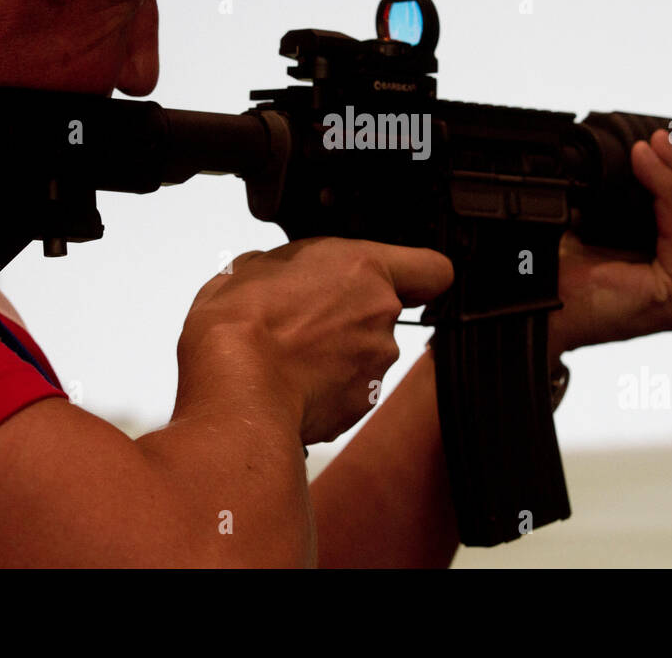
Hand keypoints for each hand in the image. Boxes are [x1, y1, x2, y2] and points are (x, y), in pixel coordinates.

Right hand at [177, 237, 453, 443]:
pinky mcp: (362, 405)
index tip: (401, 281)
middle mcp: (382, 315)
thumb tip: (281, 276)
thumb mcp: (253, 266)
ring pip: (366, 353)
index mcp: (365, 269)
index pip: (434, 269)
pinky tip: (289, 383)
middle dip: (350, 316)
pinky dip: (326, 388)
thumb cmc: (241, 322)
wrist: (237, 390)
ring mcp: (377, 364)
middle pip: (384, 313)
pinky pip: (350, 389)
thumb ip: (289, 266)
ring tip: (286, 356)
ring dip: (336, 353)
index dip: (419, 277)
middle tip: (302, 320)